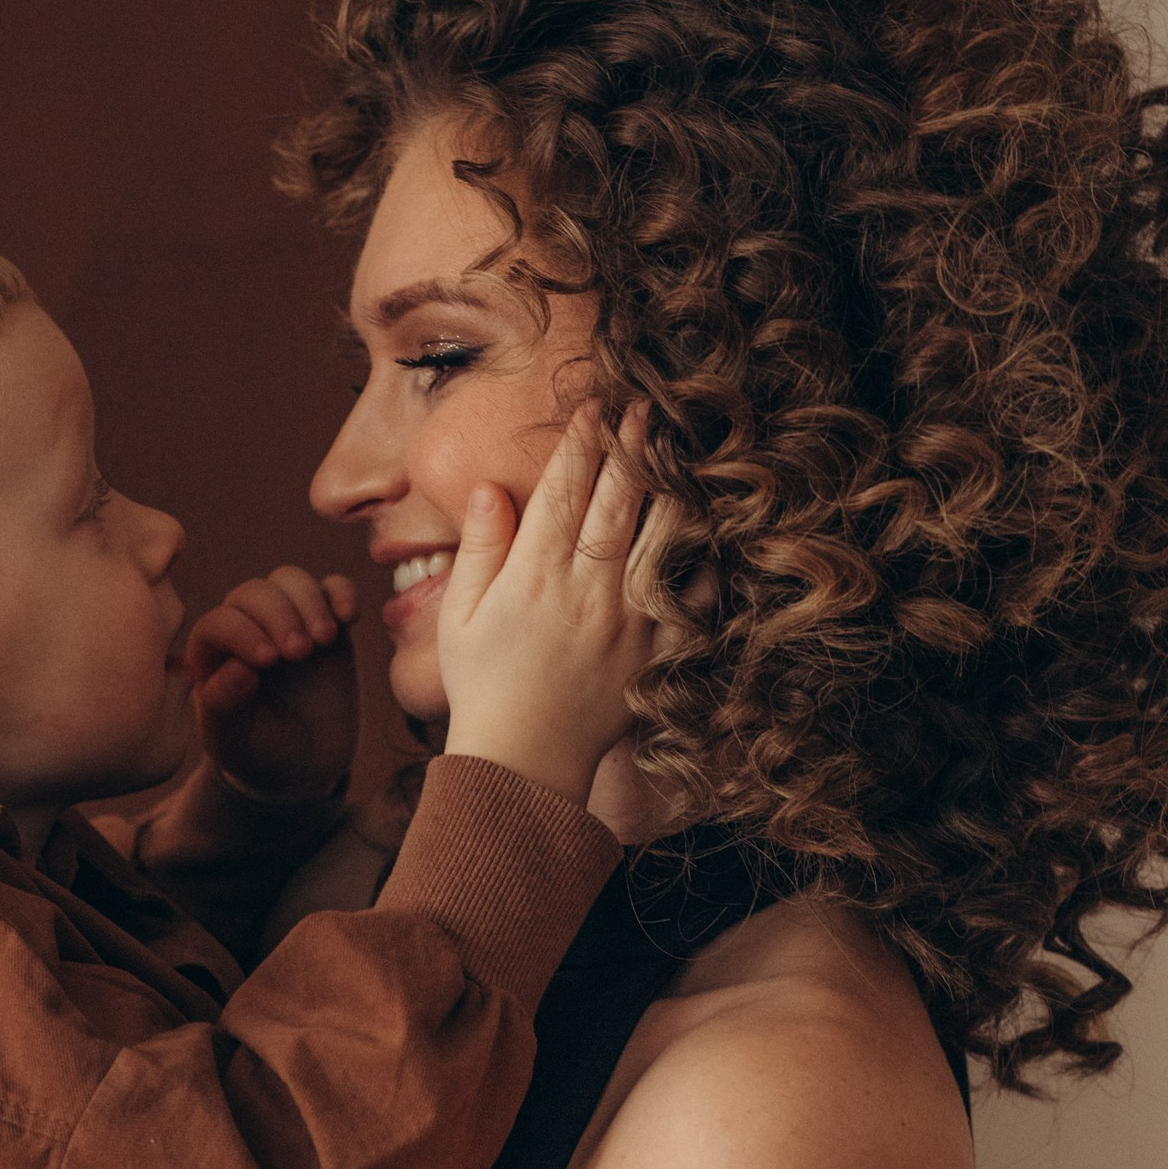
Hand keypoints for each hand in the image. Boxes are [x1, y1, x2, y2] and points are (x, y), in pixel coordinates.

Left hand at [188, 567, 358, 801]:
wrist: (302, 767)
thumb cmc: (257, 753)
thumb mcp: (234, 741)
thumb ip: (225, 706)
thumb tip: (238, 668)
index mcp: (211, 653)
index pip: (220, 622)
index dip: (243, 633)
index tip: (269, 661)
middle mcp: (246, 628)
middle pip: (256, 592)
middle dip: (279, 615)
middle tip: (300, 653)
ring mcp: (287, 621)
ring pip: (291, 581)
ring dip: (309, 602)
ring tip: (323, 640)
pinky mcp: (326, 623)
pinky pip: (332, 588)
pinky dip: (342, 593)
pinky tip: (349, 618)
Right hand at [439, 403, 663, 803]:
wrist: (524, 761)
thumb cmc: (484, 685)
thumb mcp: (461, 616)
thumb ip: (480, 549)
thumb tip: (489, 488)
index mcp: (535, 578)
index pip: (563, 492)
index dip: (581, 445)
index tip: (593, 411)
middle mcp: (587, 592)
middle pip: (617, 502)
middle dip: (631, 447)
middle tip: (643, 407)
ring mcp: (628, 622)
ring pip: (659, 538)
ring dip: (669, 488)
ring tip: (677, 451)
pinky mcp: (656, 653)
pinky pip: (692, 598)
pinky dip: (702, 561)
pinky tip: (706, 529)